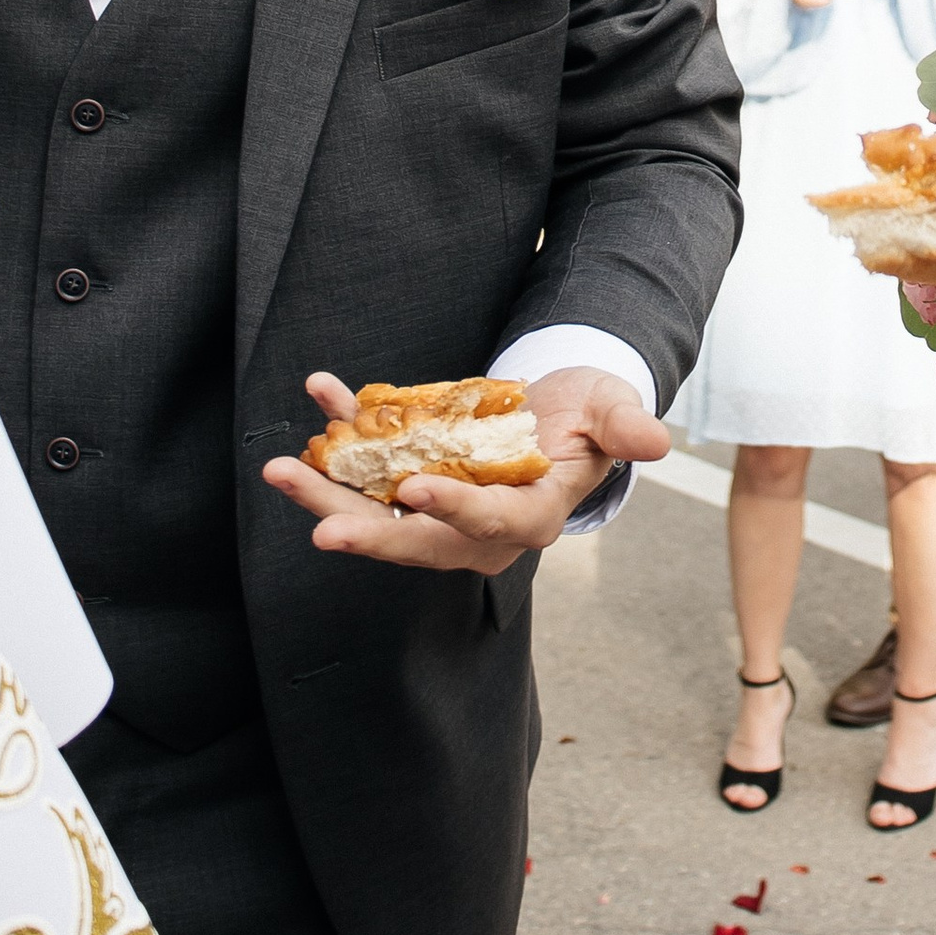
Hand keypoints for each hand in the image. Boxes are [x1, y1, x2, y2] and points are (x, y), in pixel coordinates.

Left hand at [263, 365, 670, 574]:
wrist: (558, 410)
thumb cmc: (591, 415)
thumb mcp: (614, 412)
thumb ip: (626, 427)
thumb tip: (655, 441)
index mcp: (530, 517)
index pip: (490, 525)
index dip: (454, 511)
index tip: (417, 489)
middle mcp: (475, 527)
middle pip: (417, 540)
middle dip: (367, 532)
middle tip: (321, 527)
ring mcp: (436, 508)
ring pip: (375, 513)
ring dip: (326, 493)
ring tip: (279, 468)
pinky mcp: (410, 480)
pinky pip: (368, 468)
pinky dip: (341, 434)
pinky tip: (322, 394)